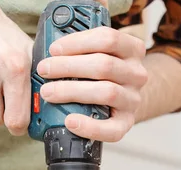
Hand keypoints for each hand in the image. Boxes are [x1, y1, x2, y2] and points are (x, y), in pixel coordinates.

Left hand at [36, 27, 147, 141]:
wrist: (119, 101)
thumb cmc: (100, 71)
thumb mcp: (99, 47)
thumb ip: (91, 28)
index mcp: (132, 49)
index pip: (107, 39)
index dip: (77, 43)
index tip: (53, 48)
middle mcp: (137, 74)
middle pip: (103, 66)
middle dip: (68, 67)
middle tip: (43, 70)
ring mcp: (133, 100)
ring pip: (106, 92)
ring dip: (72, 92)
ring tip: (47, 92)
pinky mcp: (126, 123)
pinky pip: (112, 130)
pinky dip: (89, 126)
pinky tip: (70, 121)